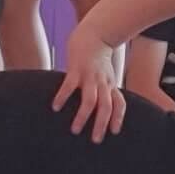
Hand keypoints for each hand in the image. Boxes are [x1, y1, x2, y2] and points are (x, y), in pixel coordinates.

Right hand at [53, 27, 125, 142]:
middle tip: (96, 140)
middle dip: (102, 124)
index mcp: (110, 84)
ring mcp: (89, 76)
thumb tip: (100, 108)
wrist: (93, 33)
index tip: (114, 132)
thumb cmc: (98, 57)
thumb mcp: (107, 74)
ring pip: (90, 99)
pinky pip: (69, 86)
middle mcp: (102, 82)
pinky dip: (63, 97)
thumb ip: (105, 89)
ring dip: (84, 116)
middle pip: (106, 106)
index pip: (119, 103)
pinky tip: (55, 107)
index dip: (118, 117)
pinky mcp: (75, 69)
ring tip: (75, 130)